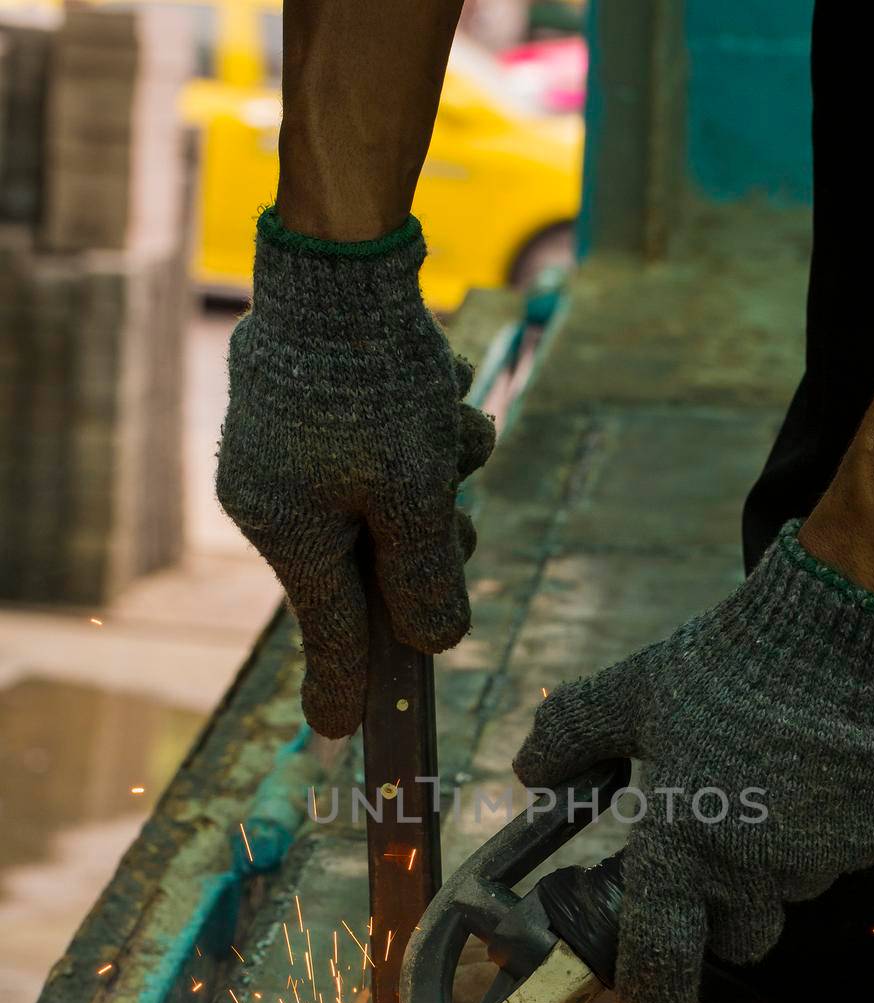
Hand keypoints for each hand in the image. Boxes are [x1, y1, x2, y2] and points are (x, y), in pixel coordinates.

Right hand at [216, 209, 495, 737]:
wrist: (341, 256)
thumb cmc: (374, 384)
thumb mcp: (415, 494)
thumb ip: (426, 579)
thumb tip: (433, 645)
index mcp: (287, 531)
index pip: (329, 631)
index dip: (346, 686)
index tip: (341, 733)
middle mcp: (276, 497)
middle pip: (375, 561)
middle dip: (431, 538)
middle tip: (456, 517)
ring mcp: (292, 449)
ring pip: (393, 496)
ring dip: (439, 467)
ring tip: (445, 418)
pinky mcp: (316, 405)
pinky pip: (384, 443)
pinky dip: (422, 424)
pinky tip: (431, 380)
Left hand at [514, 527, 873, 1002]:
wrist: (840, 625)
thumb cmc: (726, 662)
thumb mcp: (631, 692)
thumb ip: (571, 735)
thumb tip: (530, 769)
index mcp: (682, 846)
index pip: (659, 957)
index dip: (649, 1000)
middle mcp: (753, 871)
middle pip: (736, 931)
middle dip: (722, 904)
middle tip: (714, 838)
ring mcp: (826, 860)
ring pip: (794, 886)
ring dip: (779, 856)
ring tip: (774, 776)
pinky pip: (853, 850)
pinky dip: (837, 823)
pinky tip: (828, 764)